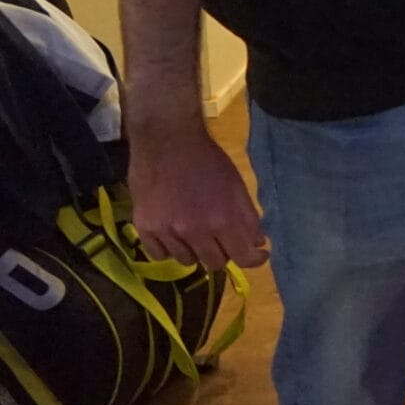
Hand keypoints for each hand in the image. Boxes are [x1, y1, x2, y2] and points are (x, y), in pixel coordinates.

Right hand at [128, 125, 267, 270]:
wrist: (166, 141)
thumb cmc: (207, 160)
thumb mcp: (236, 185)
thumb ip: (247, 216)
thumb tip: (257, 243)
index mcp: (224, 218)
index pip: (243, 256)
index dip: (254, 259)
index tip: (258, 255)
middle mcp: (196, 230)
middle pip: (215, 263)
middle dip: (224, 253)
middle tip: (222, 239)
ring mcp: (168, 231)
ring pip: (187, 261)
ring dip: (195, 250)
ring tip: (193, 230)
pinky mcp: (145, 228)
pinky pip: (160, 255)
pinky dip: (169, 248)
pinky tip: (172, 233)